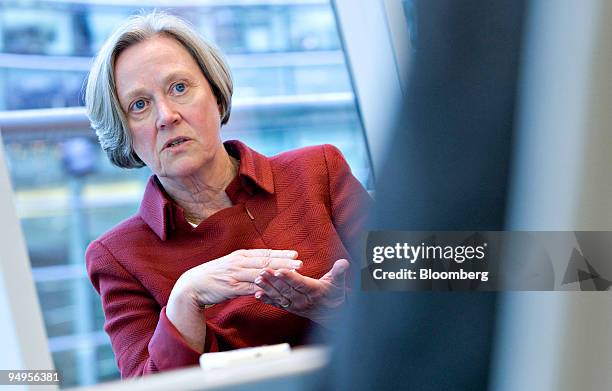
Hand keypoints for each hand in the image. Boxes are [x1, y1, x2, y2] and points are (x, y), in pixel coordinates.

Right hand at [172, 249, 301, 306]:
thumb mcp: (230, 265)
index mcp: (240, 255)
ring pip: (261, 273)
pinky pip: (251, 288)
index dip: (281, 254)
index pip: (264, 253)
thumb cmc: (213, 276)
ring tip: (292, 275)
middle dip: (284, 262)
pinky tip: (276, 290)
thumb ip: (245, 265)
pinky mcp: (232, 287)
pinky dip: (265, 289)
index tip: (295, 254)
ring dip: (278, 274)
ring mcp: (235, 274)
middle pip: (266, 261)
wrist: (192, 285)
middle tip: (300, 262)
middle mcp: (239, 262)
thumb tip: (263, 267)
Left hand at [253, 259, 349, 326]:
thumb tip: (344, 263)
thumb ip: (339, 272)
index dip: (290, 277)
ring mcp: (296, 306)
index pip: (300, 284)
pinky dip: (267, 300)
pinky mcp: (290, 308)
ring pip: (280, 296)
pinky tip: (257, 294)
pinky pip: (277, 304)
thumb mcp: (339, 282)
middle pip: (287, 289)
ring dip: (268, 288)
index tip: (280, 270)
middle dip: (274, 280)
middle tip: (263, 271)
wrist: (333, 315)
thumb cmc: (335, 294)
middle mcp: (304, 300)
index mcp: (315, 291)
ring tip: (257, 280)